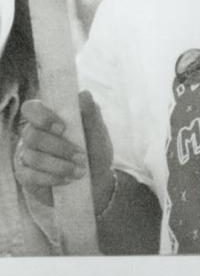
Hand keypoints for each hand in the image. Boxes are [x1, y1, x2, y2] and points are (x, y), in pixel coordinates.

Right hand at [14, 92, 111, 209]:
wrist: (96, 180)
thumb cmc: (95, 151)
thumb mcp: (98, 132)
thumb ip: (91, 113)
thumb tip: (84, 94)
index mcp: (48, 118)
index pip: (31, 108)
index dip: (42, 116)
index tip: (62, 128)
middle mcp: (33, 134)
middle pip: (32, 135)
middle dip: (59, 147)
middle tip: (81, 156)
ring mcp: (26, 155)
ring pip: (33, 157)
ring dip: (60, 165)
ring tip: (80, 171)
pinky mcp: (25, 175)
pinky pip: (30, 176)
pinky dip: (52, 178)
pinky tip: (67, 179)